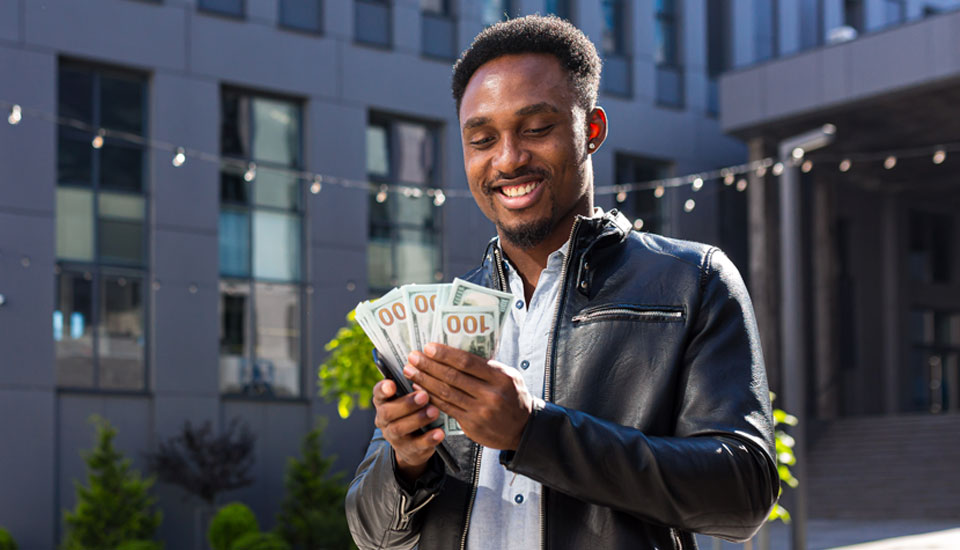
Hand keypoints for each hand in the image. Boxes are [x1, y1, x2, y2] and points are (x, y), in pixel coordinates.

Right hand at [372, 379, 444, 481]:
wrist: (412, 445)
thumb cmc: (412, 411)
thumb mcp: (409, 397)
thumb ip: (413, 385)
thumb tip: (423, 368)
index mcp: (383, 402)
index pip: (378, 394)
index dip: (383, 389)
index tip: (391, 384)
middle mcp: (384, 420)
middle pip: (387, 413)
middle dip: (406, 404)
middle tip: (424, 396)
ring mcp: (394, 437)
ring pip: (400, 429)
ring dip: (417, 419)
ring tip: (434, 411)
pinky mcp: (408, 451)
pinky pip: (417, 446)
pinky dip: (429, 439)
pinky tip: (439, 433)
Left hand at [404, 343, 533, 450]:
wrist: (523, 429)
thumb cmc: (513, 397)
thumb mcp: (508, 377)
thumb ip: (487, 367)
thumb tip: (456, 352)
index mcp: (500, 377)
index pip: (467, 362)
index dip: (445, 354)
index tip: (428, 347)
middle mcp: (490, 394)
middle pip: (453, 376)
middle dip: (429, 365)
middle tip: (413, 357)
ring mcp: (480, 411)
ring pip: (446, 393)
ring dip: (425, 381)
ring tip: (411, 371)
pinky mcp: (471, 425)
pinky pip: (446, 408)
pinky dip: (430, 398)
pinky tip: (419, 389)